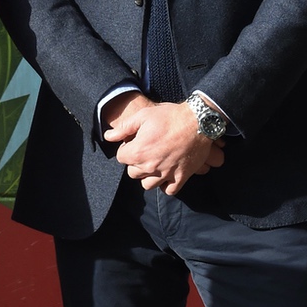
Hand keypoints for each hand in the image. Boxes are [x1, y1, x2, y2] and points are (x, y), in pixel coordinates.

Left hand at [104, 98, 224, 194]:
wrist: (199, 121)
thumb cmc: (170, 116)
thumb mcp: (143, 116)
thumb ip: (123, 128)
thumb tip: (108, 136)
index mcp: (138, 152)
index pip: (121, 158)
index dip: (126, 149)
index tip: (135, 142)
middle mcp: (150, 166)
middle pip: (133, 173)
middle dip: (136, 163)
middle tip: (145, 152)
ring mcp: (166, 174)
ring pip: (148, 184)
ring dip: (148, 176)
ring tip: (155, 164)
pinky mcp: (181, 177)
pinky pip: (169, 190)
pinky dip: (166, 185)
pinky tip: (167, 175)